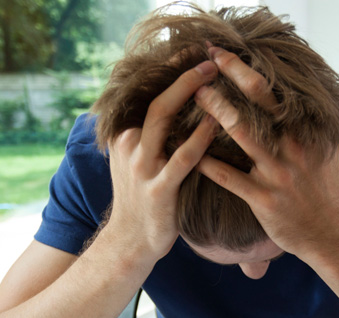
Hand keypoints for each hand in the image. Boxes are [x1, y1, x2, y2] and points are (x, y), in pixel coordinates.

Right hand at [106, 60, 219, 260]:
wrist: (130, 242)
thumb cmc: (143, 199)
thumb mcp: (137, 162)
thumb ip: (150, 136)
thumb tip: (174, 109)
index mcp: (124, 136)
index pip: (147, 96)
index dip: (169, 73)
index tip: (190, 54)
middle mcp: (129, 146)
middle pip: (156, 100)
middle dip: (183, 77)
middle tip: (208, 61)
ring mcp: (142, 167)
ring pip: (163, 119)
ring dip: (189, 95)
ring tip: (213, 78)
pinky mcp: (159, 189)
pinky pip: (182, 158)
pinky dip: (199, 138)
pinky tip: (214, 124)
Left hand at [194, 47, 338, 258]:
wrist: (331, 235)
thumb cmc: (327, 191)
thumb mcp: (328, 151)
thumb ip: (316, 125)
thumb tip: (310, 98)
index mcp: (306, 132)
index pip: (274, 91)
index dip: (244, 69)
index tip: (222, 54)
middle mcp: (292, 147)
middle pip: (257, 101)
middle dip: (228, 77)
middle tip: (202, 62)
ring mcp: (277, 173)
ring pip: (240, 133)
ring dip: (213, 110)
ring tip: (193, 95)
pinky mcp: (263, 199)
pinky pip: (227, 176)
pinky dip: (205, 162)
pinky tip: (185, 150)